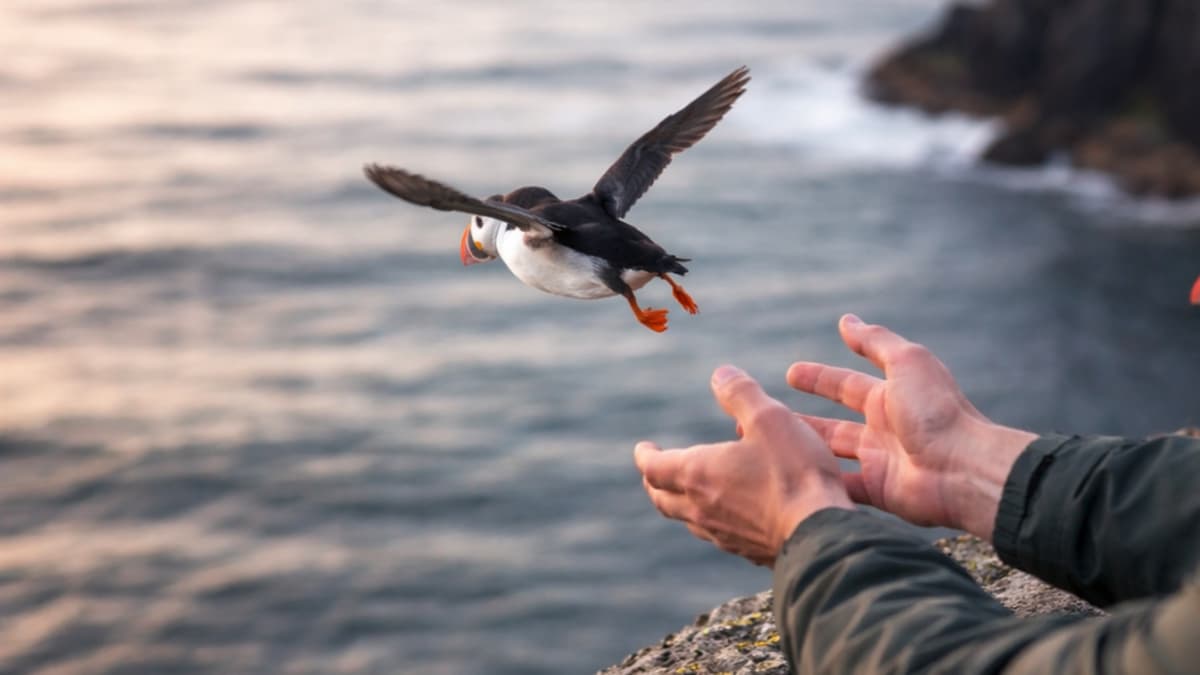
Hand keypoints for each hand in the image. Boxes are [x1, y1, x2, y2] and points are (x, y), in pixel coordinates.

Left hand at [635, 365, 853, 566]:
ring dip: (683, 503)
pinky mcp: (747, 552)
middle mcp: (701, 509)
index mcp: (697, 474)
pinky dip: (714, 520)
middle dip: (656, 483)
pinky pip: (719, 536)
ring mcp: (723, 535)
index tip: (643, 448)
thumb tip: (720, 374)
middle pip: (663, 499)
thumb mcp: (770, 418)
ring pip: (690, 520)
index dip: (645, 456)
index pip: (653, 468)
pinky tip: (732, 515)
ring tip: (692, 491)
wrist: (822, 534)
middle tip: (657, 472)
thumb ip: (741, 394)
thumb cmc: (794, 472)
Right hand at [787, 314, 1036, 540]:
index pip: (845, 384)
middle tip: (769, 415)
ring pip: (833, 454)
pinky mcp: (879, 491)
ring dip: (807, 450)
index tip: (790, 372)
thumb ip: (875, 341)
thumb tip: (846, 319)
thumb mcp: (906, 362)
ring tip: (772, 449)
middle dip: (804, 418)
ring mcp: (880, 461)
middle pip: (834, 422)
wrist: (963, 467)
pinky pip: (843, 487)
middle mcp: (884, 428)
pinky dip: (821, 483)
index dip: (818, 378)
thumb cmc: (936, 410)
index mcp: (890, 396)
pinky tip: (793, 480)